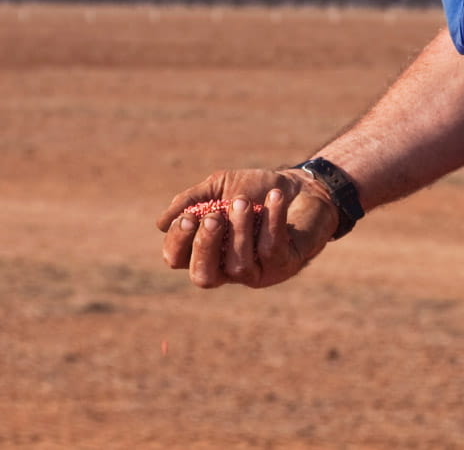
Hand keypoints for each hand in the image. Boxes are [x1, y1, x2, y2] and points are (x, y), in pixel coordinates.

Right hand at [157, 167, 339, 288]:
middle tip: (213, 216)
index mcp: (207, 248)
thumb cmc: (258, 189)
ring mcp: (257, 271)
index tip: (188, 217)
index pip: (178, 259)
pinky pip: (271, 249)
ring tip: (244, 201)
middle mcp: (227, 267)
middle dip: (204, 247)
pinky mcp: (284, 265)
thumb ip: (191, 200)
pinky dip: (272, 220)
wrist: (302, 187)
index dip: (178, 242)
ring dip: (239, 230)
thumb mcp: (220, 186)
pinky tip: (275, 197)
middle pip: (203, 276)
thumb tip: (161, 224)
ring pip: (238, 265)